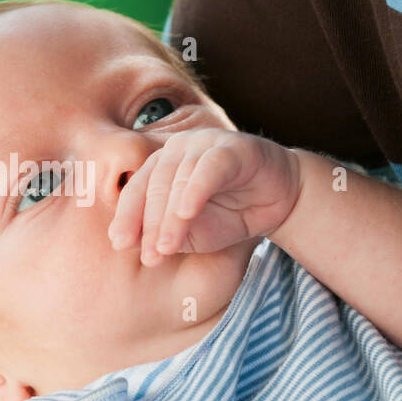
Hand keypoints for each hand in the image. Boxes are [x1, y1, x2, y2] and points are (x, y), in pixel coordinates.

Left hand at [107, 127, 301, 262]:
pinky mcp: (233, 148)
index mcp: (160, 168)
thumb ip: (163, 235)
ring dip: (170, 217)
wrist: (281, 201)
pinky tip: (187, 213)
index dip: (127, 218)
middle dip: (149, 224)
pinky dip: (196, 190)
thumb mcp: (191, 233)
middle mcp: (177, 151)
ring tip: (167, 247)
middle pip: (154, 186)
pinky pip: (208, 168)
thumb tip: (127, 243)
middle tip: (150, 256)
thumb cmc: (230, 215)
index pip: (136, 191)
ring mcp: (203, 144)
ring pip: (178, 179)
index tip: (120, 245)